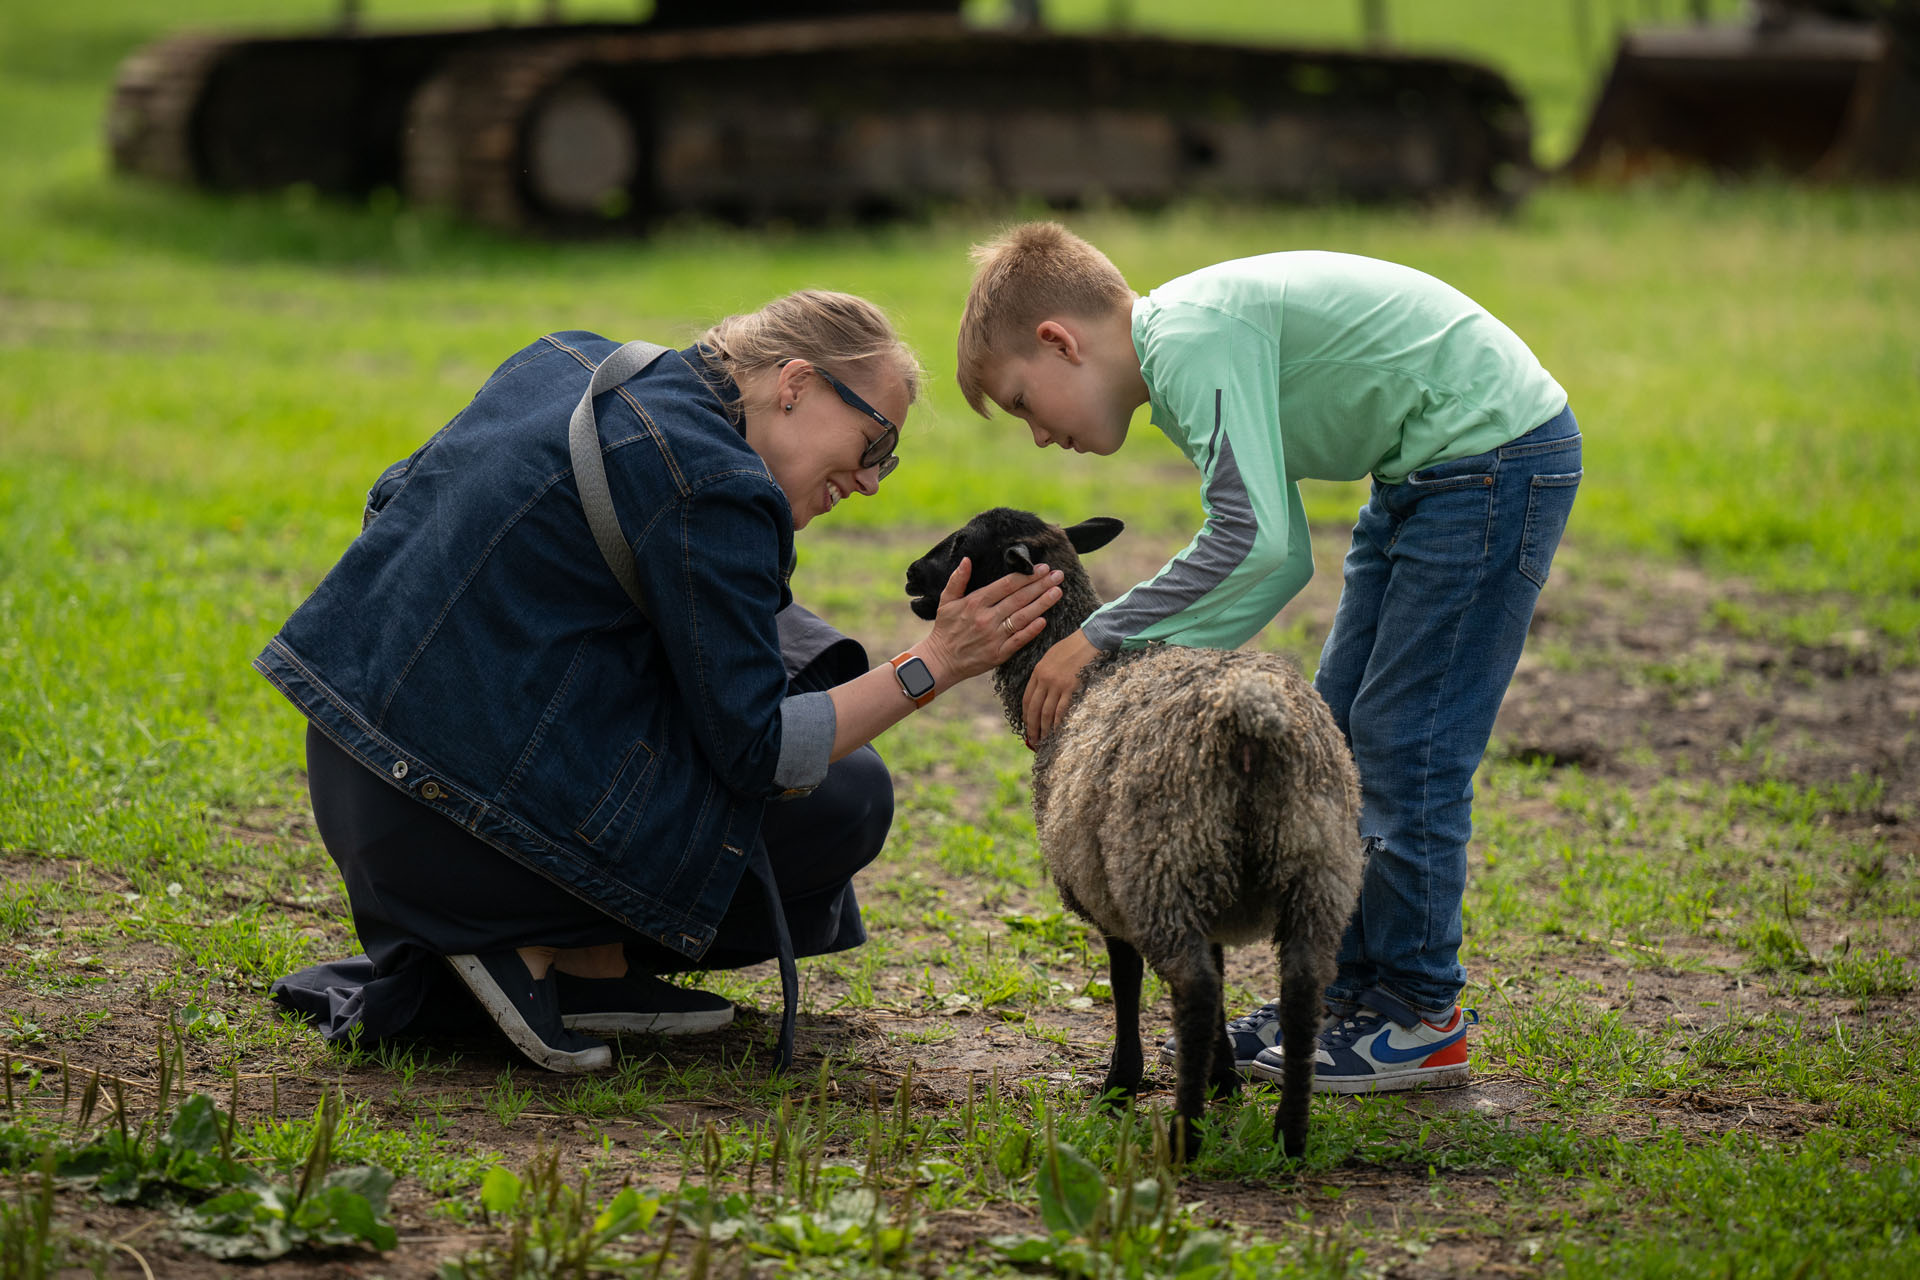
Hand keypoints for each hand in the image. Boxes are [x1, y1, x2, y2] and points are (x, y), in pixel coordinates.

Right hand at [918, 557, 1063, 686]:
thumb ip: (957, 579)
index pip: (1006, 585)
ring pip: (1022, 617)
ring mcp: (994, 637)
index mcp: (975, 602)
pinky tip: (1044, 620)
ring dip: (1042, 604)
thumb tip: (966, 560)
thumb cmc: (945, 629)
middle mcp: (986, 618)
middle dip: (1040, 585)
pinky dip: (1031, 630)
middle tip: (1058, 575)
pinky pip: (1018, 640)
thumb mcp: (946, 601)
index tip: (1042, 568)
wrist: (940, 661)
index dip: (1026, 576)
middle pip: (1019, 598)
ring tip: (1057, 592)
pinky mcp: (998, 654)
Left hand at [1022, 628, 1098, 744]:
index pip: (1027, 699)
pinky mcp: (1071, 687)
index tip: (1027, 726)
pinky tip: (1057, 733)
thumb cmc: (1075, 646)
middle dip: (1032, 727)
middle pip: (1034, 709)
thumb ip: (1045, 673)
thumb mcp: (1052, 656)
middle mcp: (1045, 679)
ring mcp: (1057, 684)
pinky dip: (1057, 723)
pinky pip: (1061, 710)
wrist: (1091, 639)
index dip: (1026, 715)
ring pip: (1046, 712)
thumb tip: (1043, 690)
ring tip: (1044, 742)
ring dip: (1044, 729)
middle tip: (1033, 741)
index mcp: (1038, 671)